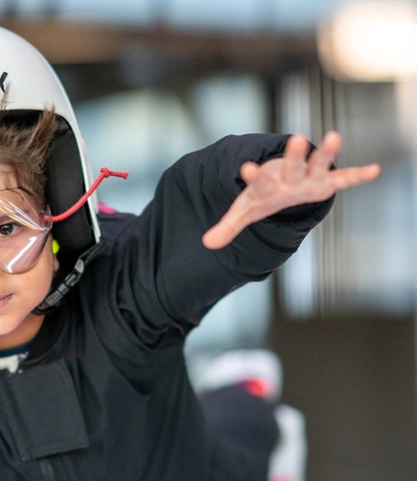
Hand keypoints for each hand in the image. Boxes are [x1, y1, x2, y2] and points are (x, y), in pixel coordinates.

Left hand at [202, 131, 380, 249]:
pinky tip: (375, 170)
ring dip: (325, 153)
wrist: (279, 183)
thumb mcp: (243, 212)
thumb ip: (227, 226)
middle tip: (297, 138)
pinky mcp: (325, 183)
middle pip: (291, 166)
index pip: (258, 182)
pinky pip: (343, 179)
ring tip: (335, 136)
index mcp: (266, 186)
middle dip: (294, 155)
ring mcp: (308, 178)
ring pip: (317, 164)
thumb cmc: (261, 196)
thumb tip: (206, 244)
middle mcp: (288, 178)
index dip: (252, 176)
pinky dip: (357, 175)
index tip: (245, 167)